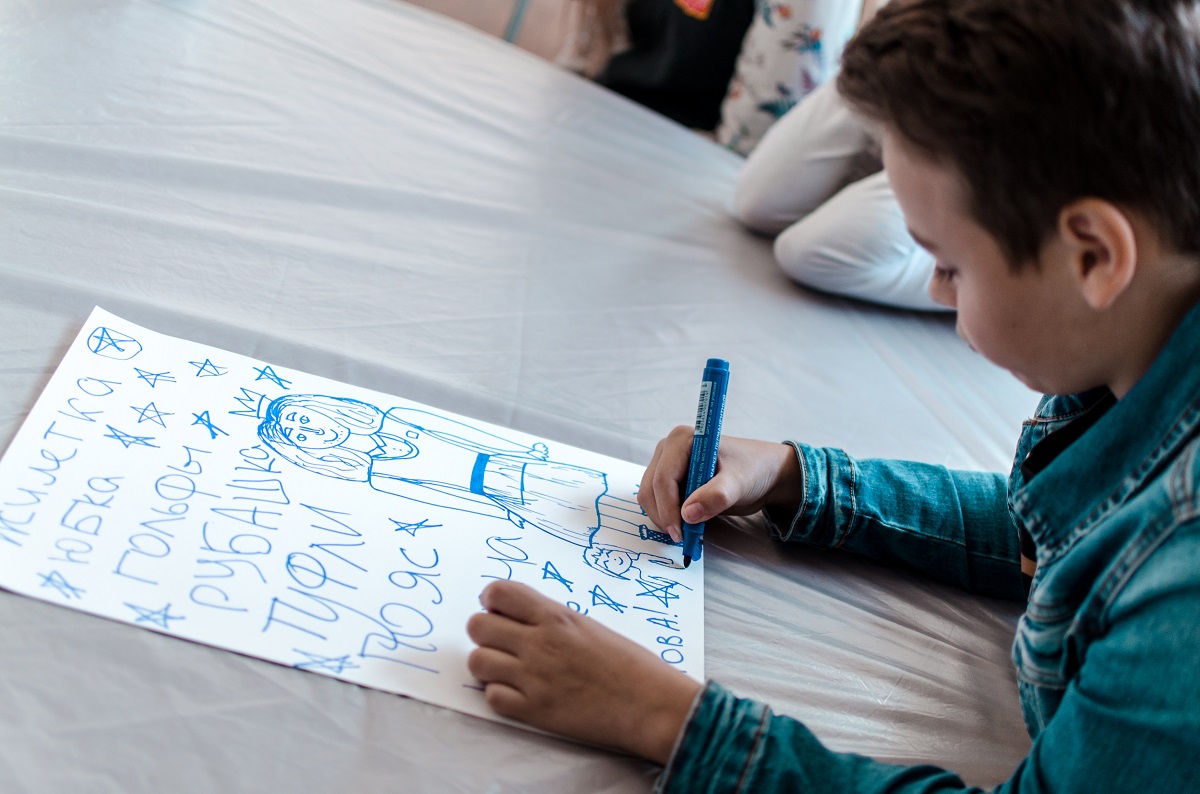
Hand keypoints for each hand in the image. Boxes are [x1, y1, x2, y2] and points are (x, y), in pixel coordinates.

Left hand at [466, 580, 701, 764]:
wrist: (651, 706)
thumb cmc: (630, 664)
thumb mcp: (589, 627)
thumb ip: (552, 620)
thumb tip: (519, 618)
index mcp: (556, 617)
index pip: (499, 593)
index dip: (491, 600)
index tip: (498, 609)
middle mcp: (539, 644)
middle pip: (477, 626)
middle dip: (485, 631)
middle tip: (502, 641)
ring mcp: (534, 679)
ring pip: (477, 661)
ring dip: (489, 664)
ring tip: (508, 668)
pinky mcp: (534, 712)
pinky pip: (492, 697)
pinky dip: (500, 695)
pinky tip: (519, 693)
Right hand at [639, 427, 803, 541]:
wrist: (764, 472)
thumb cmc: (753, 469)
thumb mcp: (739, 483)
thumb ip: (716, 497)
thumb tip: (687, 514)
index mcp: (682, 440)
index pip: (664, 478)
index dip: (668, 508)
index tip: (679, 533)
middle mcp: (668, 449)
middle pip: (651, 488)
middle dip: (664, 515)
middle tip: (682, 537)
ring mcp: (667, 464)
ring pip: (650, 497)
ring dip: (664, 517)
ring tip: (688, 531)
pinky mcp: (670, 479)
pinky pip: (658, 501)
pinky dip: (668, 516)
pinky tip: (686, 524)